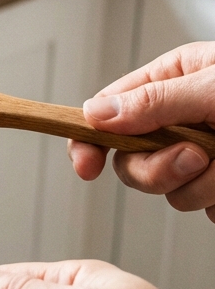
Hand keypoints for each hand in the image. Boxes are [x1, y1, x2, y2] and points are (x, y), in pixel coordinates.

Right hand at [70, 42, 214, 219]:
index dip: (90, 138)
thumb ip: (155, 100)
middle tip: (195, 157)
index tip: (85, 166)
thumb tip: (94, 113)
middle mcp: (182, 118)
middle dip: (159, 168)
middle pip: (131, 158)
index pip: (110, 109)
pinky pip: (202, 208)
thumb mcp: (214, 88)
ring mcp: (201, 154)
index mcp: (173, 80)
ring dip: (200, 186)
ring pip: (168, 190)